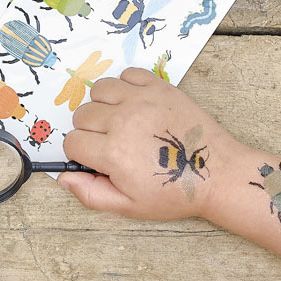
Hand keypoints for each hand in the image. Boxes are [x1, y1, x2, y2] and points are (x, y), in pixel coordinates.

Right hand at [58, 68, 236, 220]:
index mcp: (113, 153)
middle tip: (110, 142)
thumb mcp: (129, 206)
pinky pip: (126, 74)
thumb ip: (91, 194)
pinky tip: (134, 104)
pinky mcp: (159, 87)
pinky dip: (124, 86)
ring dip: (103, 105)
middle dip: (89, 130)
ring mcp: (141, 101)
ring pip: (98, 90)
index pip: (72, 142)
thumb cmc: (173, 192)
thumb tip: (63, 178)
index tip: (96, 158)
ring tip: (119, 120)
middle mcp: (122, 122)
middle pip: (82, 115)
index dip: (80, 153)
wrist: (217, 174)